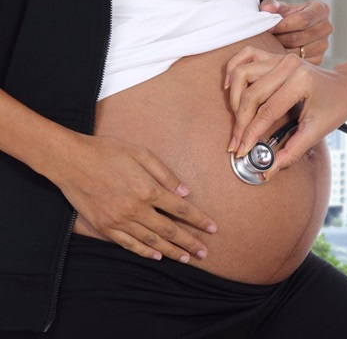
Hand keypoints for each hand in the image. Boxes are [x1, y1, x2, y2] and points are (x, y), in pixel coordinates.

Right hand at [48, 133, 217, 262]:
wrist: (69, 160)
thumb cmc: (107, 152)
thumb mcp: (141, 153)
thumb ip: (165, 173)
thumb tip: (185, 191)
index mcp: (148, 189)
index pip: (181, 210)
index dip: (199, 220)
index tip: (212, 229)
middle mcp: (136, 209)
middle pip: (170, 230)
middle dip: (190, 242)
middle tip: (204, 252)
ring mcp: (119, 220)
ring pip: (151, 241)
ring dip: (171, 251)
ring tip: (186, 258)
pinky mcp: (104, 226)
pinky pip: (128, 244)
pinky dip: (144, 252)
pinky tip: (157, 256)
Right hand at [224, 46, 346, 178]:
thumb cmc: (335, 107)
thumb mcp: (316, 132)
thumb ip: (291, 152)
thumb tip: (268, 170)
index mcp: (301, 81)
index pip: (266, 111)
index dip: (250, 133)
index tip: (241, 150)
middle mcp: (289, 65)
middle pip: (251, 94)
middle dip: (240, 122)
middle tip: (236, 142)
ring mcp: (281, 57)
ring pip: (243, 73)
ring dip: (235, 98)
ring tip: (237, 118)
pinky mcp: (275, 56)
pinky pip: (247, 56)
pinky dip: (234, 68)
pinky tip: (230, 86)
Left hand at [260, 0, 332, 65]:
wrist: (292, 29)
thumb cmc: (286, 16)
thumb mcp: (279, 7)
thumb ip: (271, 6)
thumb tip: (267, 9)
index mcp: (320, 9)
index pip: (304, 19)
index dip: (285, 25)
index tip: (270, 28)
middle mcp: (326, 27)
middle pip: (302, 36)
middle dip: (282, 38)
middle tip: (268, 39)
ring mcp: (324, 44)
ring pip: (301, 51)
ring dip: (283, 50)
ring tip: (272, 45)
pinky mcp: (319, 58)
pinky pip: (301, 61)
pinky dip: (288, 59)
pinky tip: (279, 53)